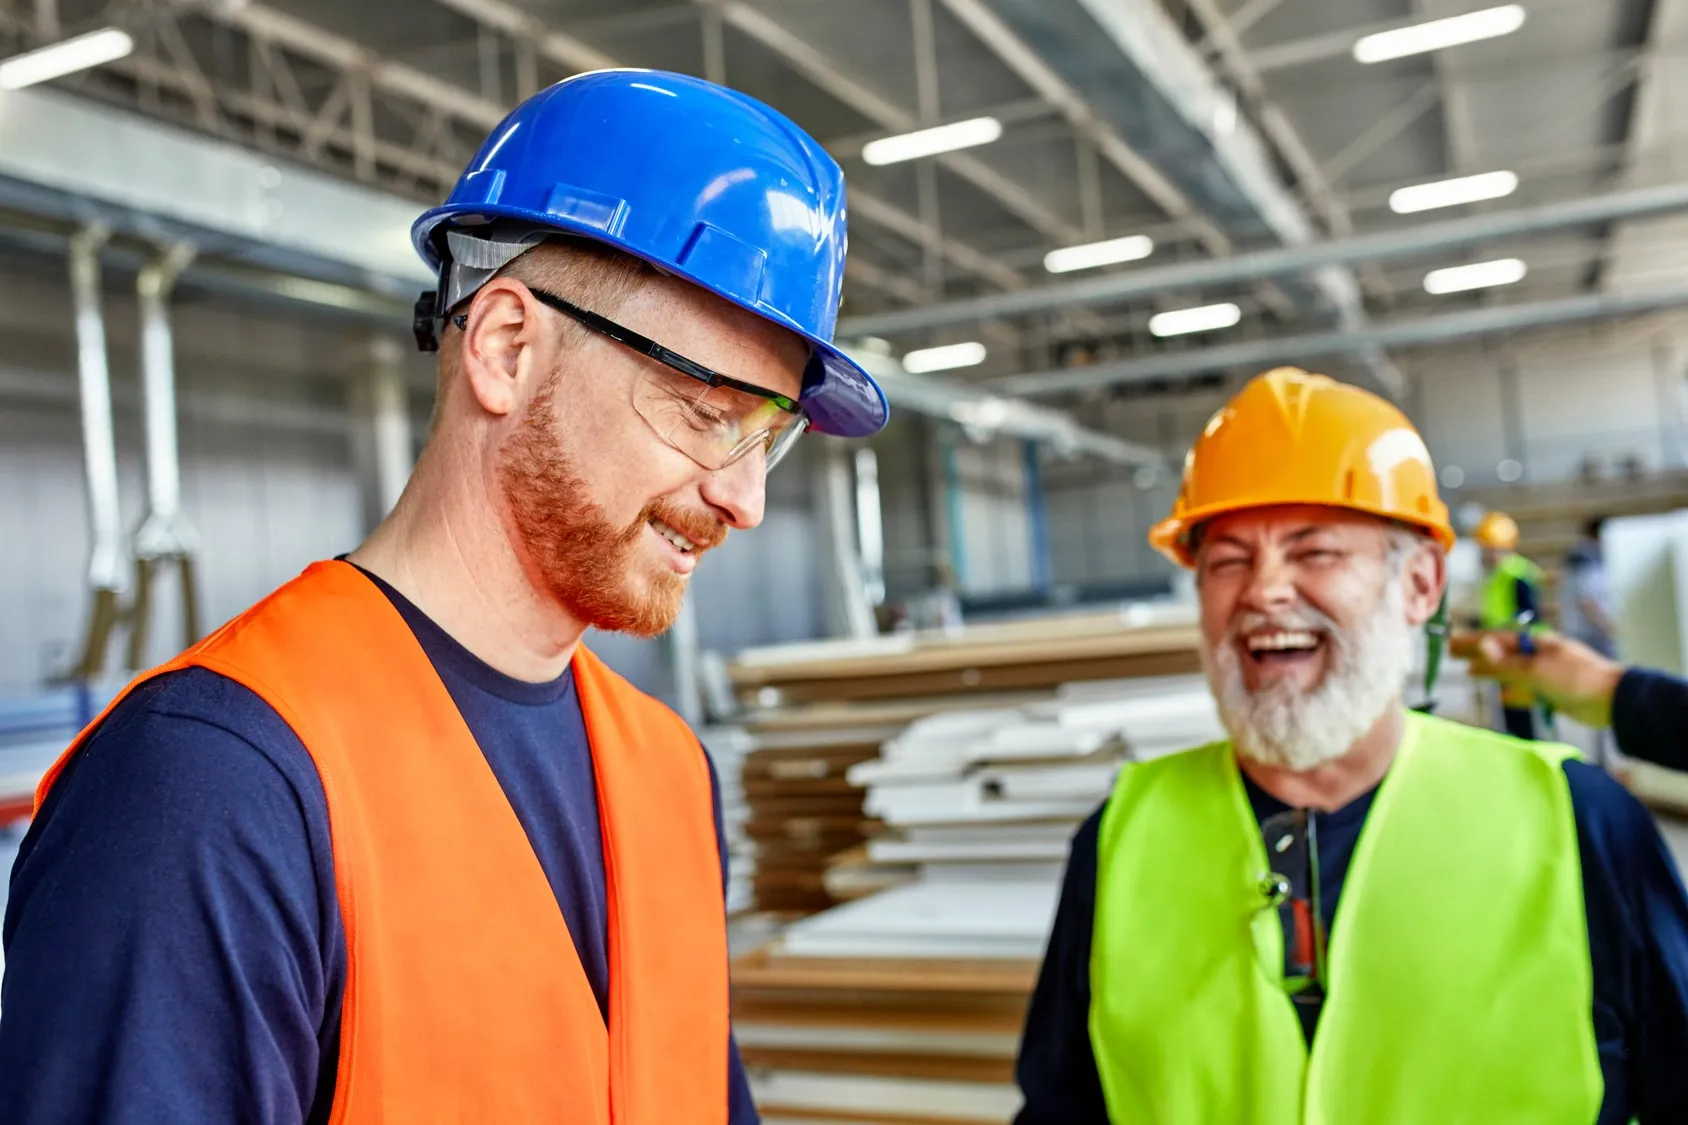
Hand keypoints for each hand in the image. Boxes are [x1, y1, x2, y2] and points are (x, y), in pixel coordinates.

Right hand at [1448, 630, 1626, 728]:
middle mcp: (1539, 656)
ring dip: (1491, 672)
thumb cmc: (1575, 678)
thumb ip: (1506, 662)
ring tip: (1470, 673)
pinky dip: (1512, 692)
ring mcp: (1546, 674)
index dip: (1472, 642)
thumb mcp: (1536, 669)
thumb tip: (1481, 644)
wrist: (1612, 701)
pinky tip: (1503, 697)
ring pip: (1511, 672)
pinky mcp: (1553, 692)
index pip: (1497, 640)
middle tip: (1451, 654)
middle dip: (1477, 654)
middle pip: (1501, 654)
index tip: (1450, 643)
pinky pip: (1526, 690)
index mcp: (1536, 643)